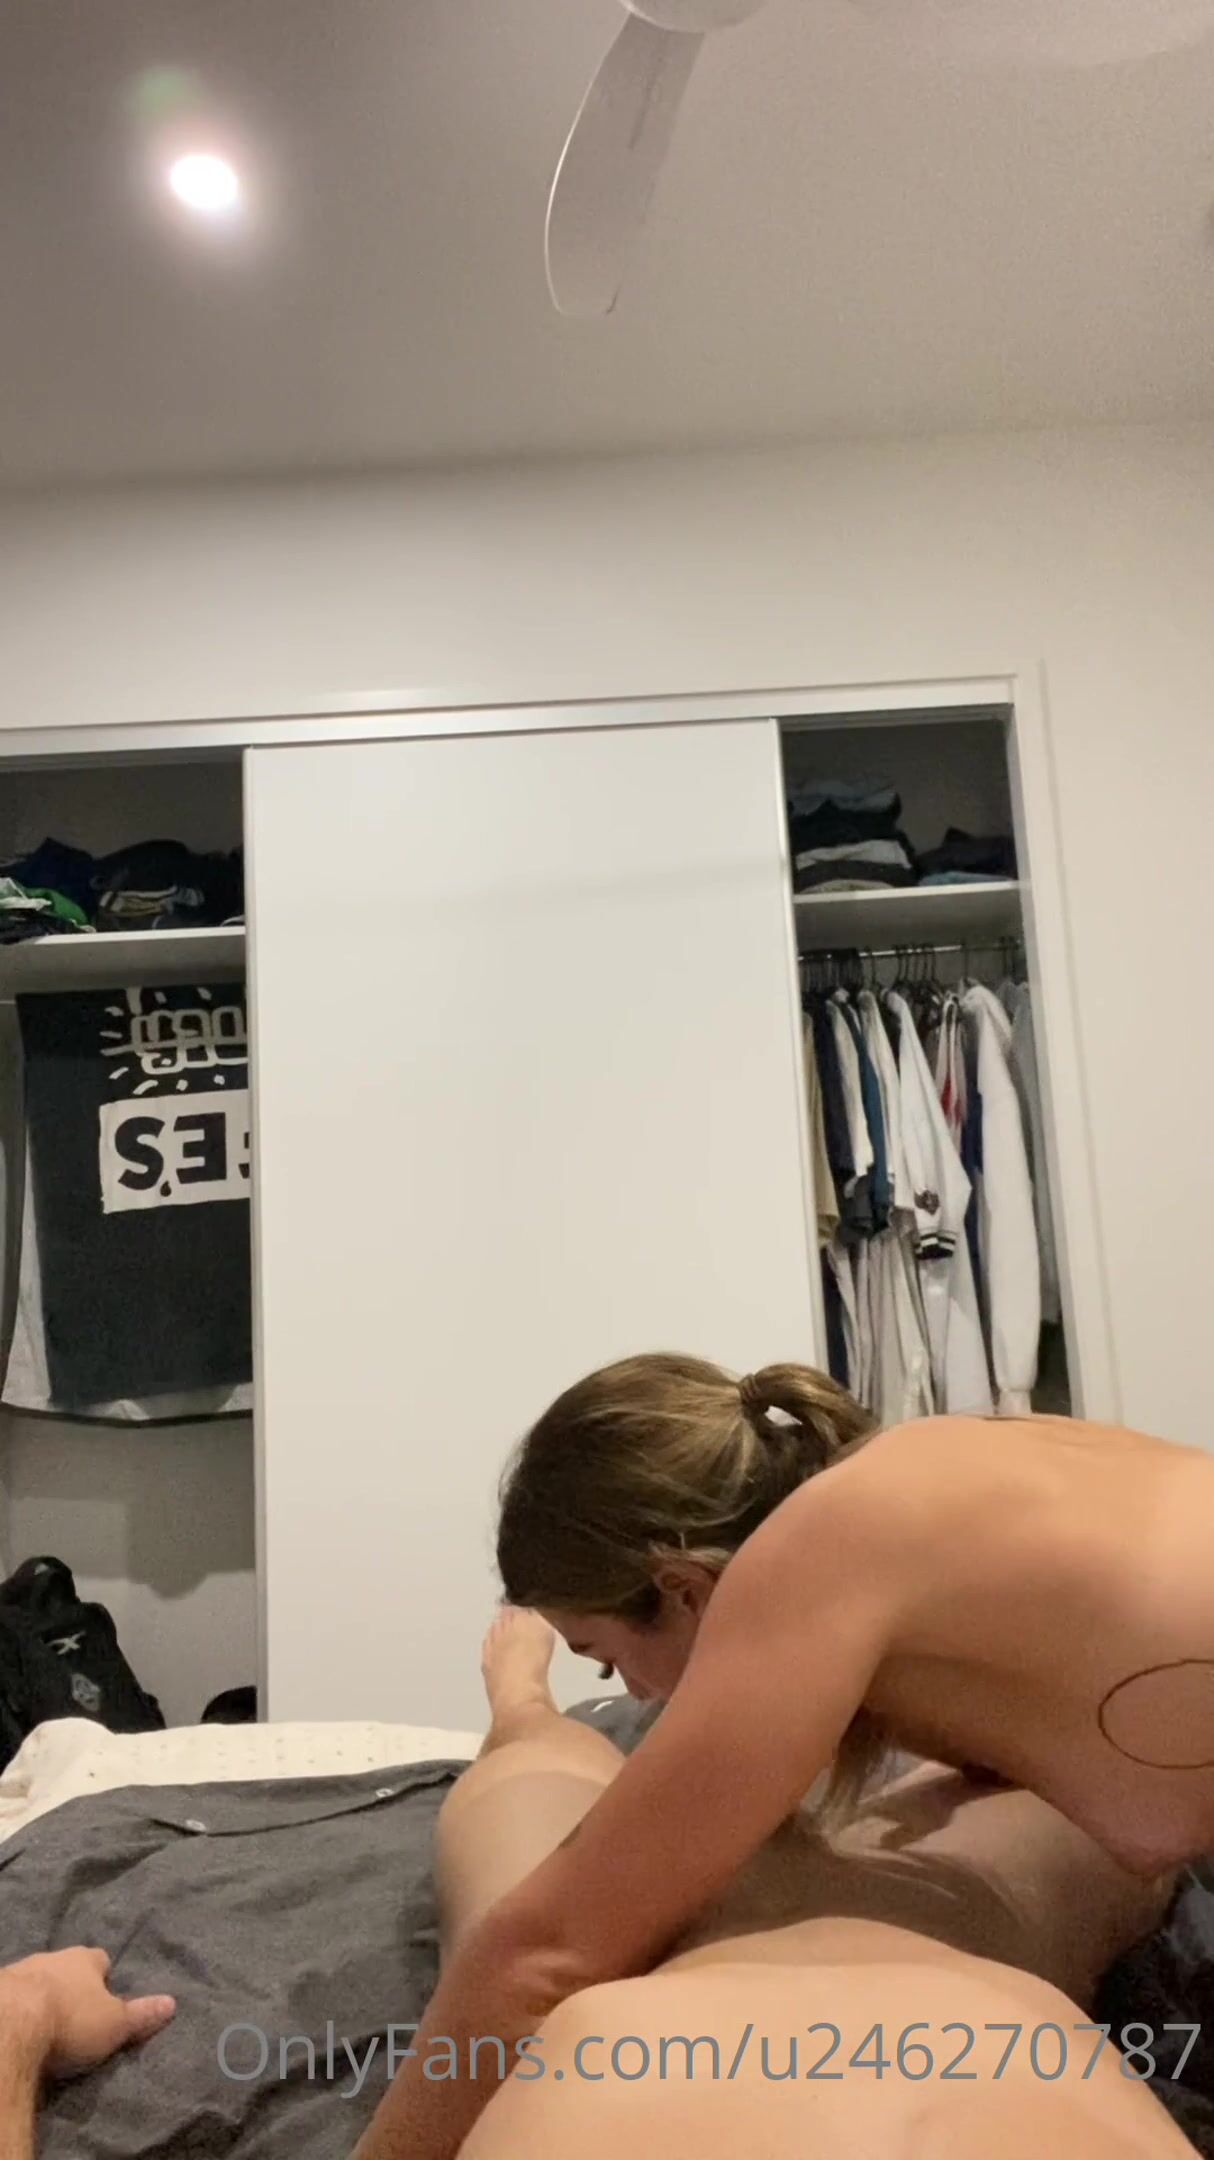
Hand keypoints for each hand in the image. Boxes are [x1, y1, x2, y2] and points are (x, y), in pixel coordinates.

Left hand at [0, 1948, 175, 2079]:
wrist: (11, 2025)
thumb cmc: (71, 2020)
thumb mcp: (114, 2024)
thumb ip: (141, 2014)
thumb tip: (173, 2002)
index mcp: (85, 1959)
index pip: (101, 1960)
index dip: (104, 1979)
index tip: (105, 1998)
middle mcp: (53, 1957)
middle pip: (67, 1969)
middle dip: (71, 1986)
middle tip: (76, 2014)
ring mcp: (21, 1971)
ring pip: (38, 1980)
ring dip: (42, 1996)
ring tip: (46, 2023)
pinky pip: (14, 1996)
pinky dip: (19, 2008)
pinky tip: (21, 2025)